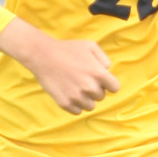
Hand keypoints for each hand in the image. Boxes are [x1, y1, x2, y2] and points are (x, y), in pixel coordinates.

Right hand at [0, 18, 119, 114]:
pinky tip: (68, 93)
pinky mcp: (65, 103)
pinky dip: (74, 105)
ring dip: (85, 99)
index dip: (108, 84)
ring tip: (75, 87)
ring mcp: (77, 97)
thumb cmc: (67, 49)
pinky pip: (77, 111)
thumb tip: (107, 71)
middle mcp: (90, 87)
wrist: (43, 55)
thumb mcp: (90, 46)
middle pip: (101, 97)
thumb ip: (104, 59)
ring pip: (90, 106)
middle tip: (82, 80)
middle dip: (94, 90)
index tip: (100, 80)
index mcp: (99, 74)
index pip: (114, 88)